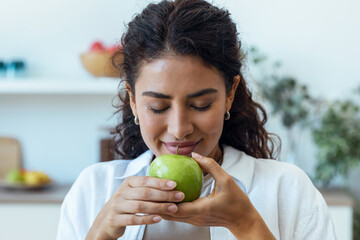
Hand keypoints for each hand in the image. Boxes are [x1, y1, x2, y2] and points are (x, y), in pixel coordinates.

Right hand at [85, 176, 184, 239]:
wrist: (105, 221)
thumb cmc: (126, 205)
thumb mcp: (133, 193)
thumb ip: (147, 188)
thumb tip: (171, 183)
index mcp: (128, 183)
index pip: (146, 180)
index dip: (160, 182)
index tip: (175, 184)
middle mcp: (122, 192)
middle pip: (145, 193)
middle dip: (164, 195)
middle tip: (180, 196)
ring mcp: (117, 206)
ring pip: (141, 206)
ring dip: (159, 207)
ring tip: (173, 208)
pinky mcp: (115, 219)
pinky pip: (133, 219)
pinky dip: (147, 219)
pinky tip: (159, 219)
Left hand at [160, 152, 274, 238]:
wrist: (243, 220)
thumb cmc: (237, 200)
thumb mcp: (226, 180)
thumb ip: (211, 166)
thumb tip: (195, 155)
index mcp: (201, 209)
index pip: (176, 207)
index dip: (164, 199)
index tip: (155, 188)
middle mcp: (195, 218)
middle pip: (170, 213)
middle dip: (158, 203)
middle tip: (149, 189)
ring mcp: (195, 221)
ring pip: (172, 216)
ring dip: (163, 206)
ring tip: (154, 193)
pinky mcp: (196, 220)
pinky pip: (179, 214)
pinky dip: (171, 207)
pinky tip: (166, 196)